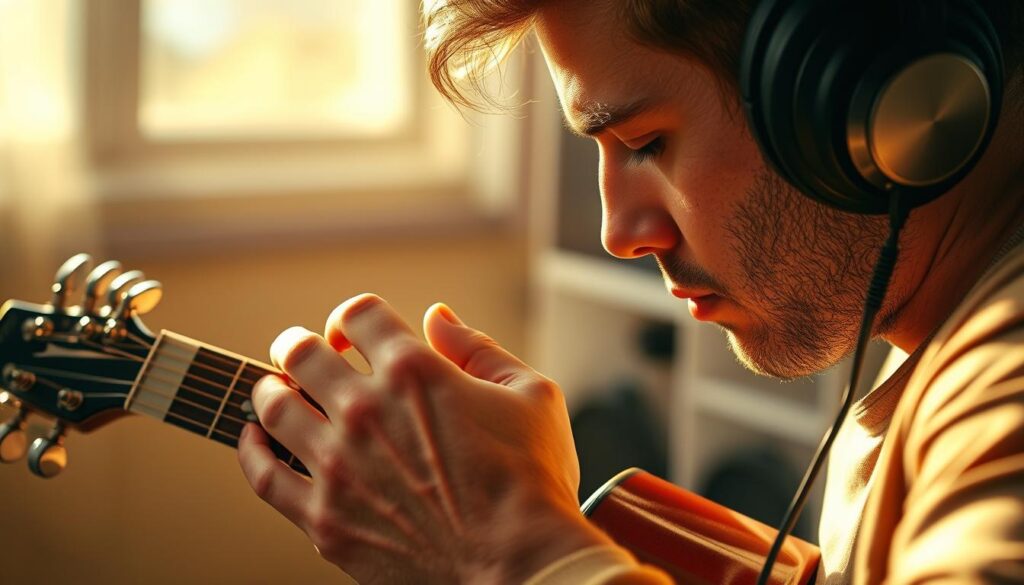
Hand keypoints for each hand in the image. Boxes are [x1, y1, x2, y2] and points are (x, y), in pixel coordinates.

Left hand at [237, 294, 612, 583]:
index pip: (357, 314)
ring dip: (273, 389)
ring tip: (278, 391)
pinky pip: (264, 475)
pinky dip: (251, 449)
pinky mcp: (324, 517)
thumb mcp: (531, 394)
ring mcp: (337, 465)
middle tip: (303, 355)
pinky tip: (255, 439)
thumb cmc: (532, 481)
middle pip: (299, 351)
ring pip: (272, 405)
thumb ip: (479, 347)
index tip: (352, 333)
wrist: (521, 567)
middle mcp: (365, 409)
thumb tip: (438, 317)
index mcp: (413, 371)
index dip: (352, 316)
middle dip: (299, 345)